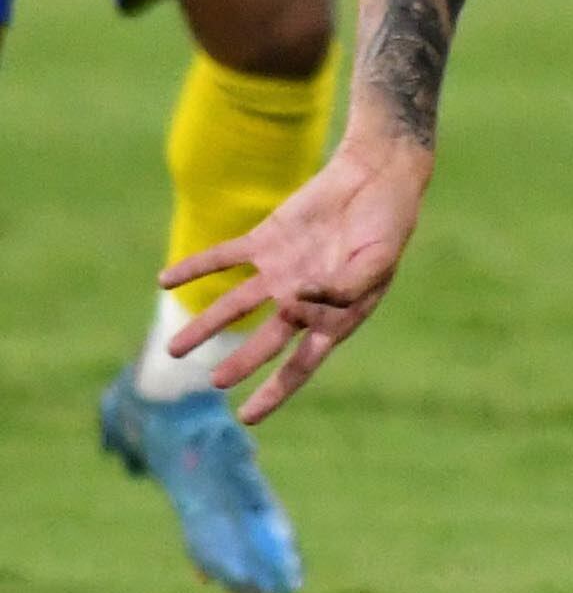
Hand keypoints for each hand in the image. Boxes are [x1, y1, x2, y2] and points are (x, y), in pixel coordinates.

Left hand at [160, 136, 433, 421]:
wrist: (376, 176)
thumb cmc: (388, 223)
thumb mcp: (377, 261)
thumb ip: (343, 287)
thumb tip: (294, 304)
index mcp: (337, 314)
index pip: (302, 363)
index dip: (275, 390)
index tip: (249, 415)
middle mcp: (303, 300)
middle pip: (265, 341)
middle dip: (240, 363)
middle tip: (214, 383)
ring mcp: (282, 272)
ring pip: (235, 306)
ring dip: (205, 325)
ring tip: (174, 350)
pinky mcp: (266, 241)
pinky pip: (224, 257)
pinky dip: (195, 268)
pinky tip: (164, 280)